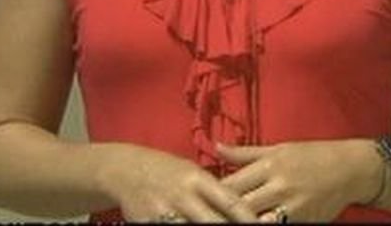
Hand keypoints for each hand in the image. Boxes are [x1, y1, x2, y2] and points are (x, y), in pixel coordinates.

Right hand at [112, 147, 258, 222]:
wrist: (125, 170)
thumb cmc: (166, 170)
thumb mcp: (192, 171)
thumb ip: (215, 189)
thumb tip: (244, 207)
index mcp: (198, 179)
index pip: (230, 202)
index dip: (250, 218)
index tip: (266, 224)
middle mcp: (183, 196)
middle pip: (215, 223)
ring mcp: (165, 212)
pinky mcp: (149, 224)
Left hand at [217, 139, 380, 222]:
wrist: (351, 169)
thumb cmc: (314, 155)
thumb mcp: (279, 148)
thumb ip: (245, 153)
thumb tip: (216, 147)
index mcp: (270, 165)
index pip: (230, 185)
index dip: (213, 195)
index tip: (201, 200)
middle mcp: (279, 186)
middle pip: (238, 206)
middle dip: (221, 213)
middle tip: (206, 216)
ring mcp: (292, 207)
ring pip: (256, 222)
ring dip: (242, 222)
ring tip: (229, 222)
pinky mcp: (303, 222)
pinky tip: (256, 223)